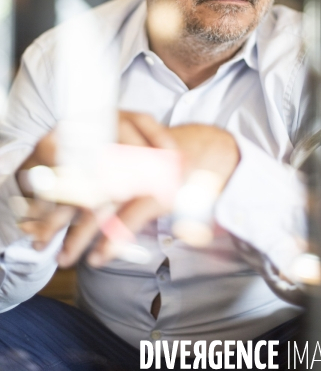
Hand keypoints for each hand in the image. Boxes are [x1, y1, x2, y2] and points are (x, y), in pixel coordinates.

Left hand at [17, 113, 238, 266]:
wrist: (202, 150)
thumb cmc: (160, 156)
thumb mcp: (131, 154)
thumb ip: (105, 167)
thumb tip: (70, 191)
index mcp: (110, 146)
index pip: (71, 172)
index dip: (51, 196)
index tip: (34, 218)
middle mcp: (120, 158)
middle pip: (78, 190)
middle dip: (56, 218)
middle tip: (39, 240)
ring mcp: (138, 175)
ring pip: (99, 209)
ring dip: (79, 236)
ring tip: (65, 258)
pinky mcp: (156, 192)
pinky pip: (129, 220)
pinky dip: (113, 240)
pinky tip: (99, 257)